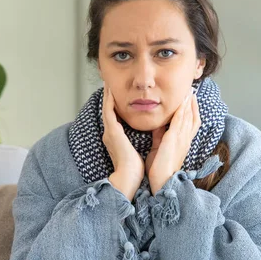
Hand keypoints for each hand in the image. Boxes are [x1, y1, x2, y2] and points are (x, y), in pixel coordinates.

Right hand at [102, 82, 144, 199]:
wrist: (128, 177)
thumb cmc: (134, 168)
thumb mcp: (139, 148)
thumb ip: (140, 139)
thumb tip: (154, 129)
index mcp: (116, 137)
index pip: (115, 116)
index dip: (116, 104)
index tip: (119, 93)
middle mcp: (110, 133)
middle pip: (109, 110)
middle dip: (109, 96)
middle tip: (109, 83)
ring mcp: (109, 132)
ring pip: (107, 108)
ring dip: (108, 94)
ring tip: (108, 82)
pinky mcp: (112, 132)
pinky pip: (109, 112)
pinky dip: (109, 101)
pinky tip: (111, 91)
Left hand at [147, 89, 200, 194]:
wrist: (162, 182)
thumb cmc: (160, 170)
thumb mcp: (160, 149)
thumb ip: (160, 137)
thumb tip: (159, 126)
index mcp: (183, 143)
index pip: (191, 123)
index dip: (192, 111)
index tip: (191, 99)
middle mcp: (185, 140)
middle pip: (193, 117)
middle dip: (193, 103)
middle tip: (192, 90)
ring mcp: (181, 139)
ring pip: (189, 116)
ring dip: (189, 102)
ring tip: (189, 90)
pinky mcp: (174, 139)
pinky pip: (180, 120)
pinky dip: (182, 108)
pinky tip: (183, 99)